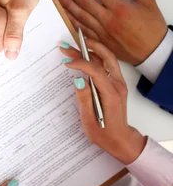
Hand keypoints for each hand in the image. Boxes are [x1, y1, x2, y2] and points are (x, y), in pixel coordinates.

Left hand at [52, 0, 167, 65]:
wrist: (154, 53)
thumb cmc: (152, 28)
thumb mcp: (147, 1)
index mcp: (119, 7)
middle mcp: (107, 19)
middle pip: (82, 0)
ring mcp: (101, 31)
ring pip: (79, 15)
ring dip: (65, 3)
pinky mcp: (99, 41)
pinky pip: (81, 29)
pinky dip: (71, 20)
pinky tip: (63, 13)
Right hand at [60, 39, 146, 163]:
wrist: (120, 139)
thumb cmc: (103, 132)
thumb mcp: (89, 120)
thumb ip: (84, 99)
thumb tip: (78, 80)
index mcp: (111, 94)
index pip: (96, 71)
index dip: (80, 63)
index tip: (66, 62)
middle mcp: (118, 85)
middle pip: (104, 58)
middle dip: (85, 48)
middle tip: (66, 46)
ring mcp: (119, 83)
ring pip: (107, 58)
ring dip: (91, 50)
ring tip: (73, 46)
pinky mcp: (116, 83)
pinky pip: (107, 64)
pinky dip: (95, 56)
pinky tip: (84, 54)